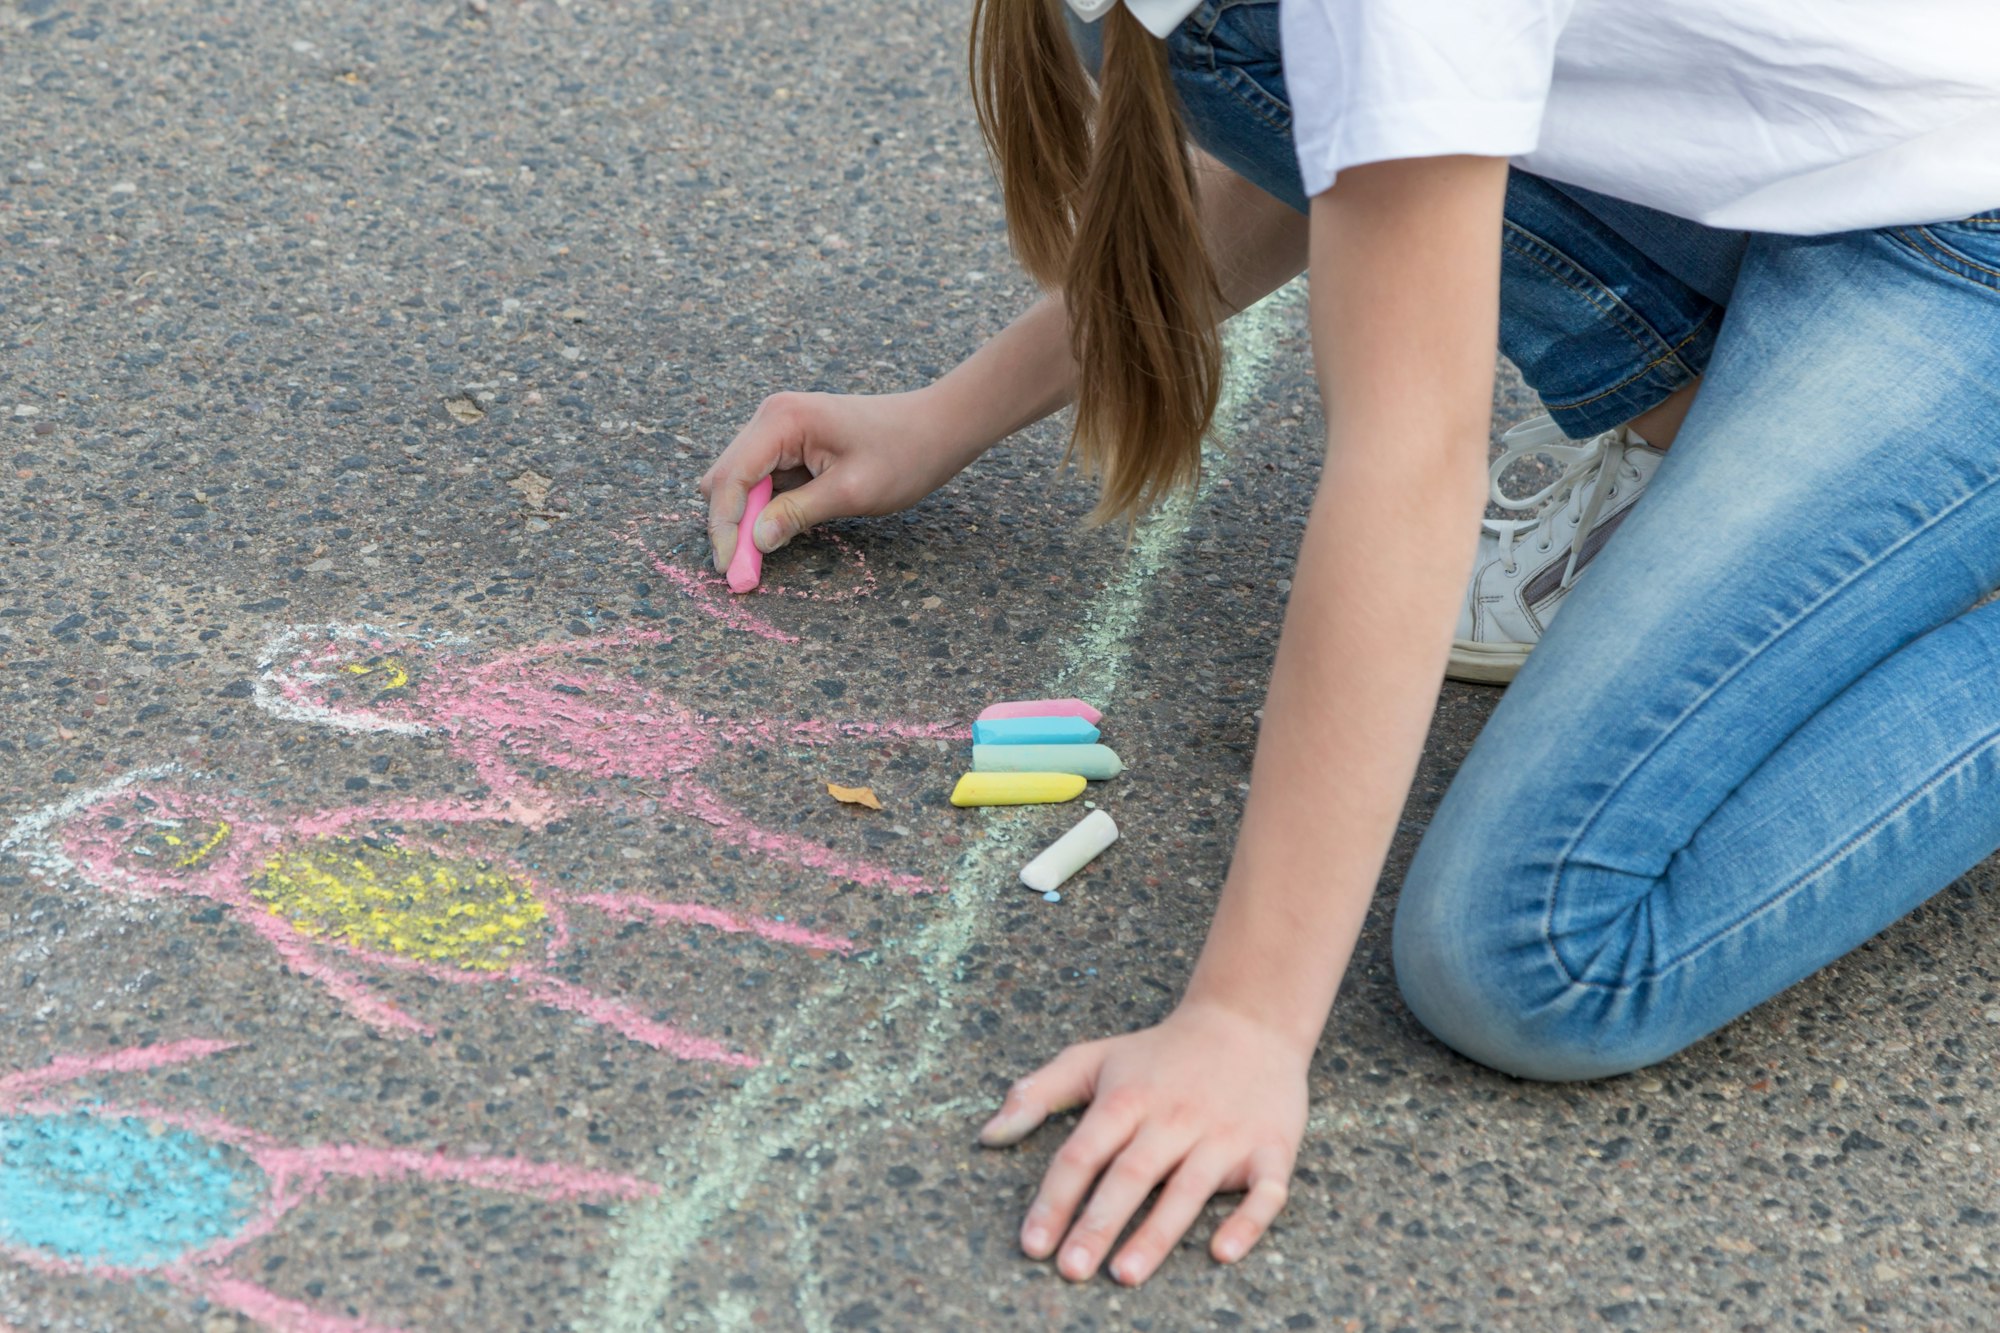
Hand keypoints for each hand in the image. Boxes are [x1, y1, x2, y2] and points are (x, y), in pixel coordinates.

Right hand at [697, 388, 983, 573]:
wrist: (938, 428)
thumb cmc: (904, 455)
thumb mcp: (851, 492)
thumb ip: (798, 514)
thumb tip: (755, 541)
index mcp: (782, 420)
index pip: (731, 477)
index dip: (724, 525)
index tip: (730, 568)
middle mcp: (772, 417)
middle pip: (725, 477)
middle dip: (729, 524)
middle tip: (742, 570)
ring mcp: (779, 427)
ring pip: (739, 480)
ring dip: (744, 517)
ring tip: (757, 558)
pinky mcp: (791, 442)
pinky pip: (763, 479)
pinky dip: (763, 507)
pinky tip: (778, 530)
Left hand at [979, 1000, 1307, 1284]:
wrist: (1249, 1023)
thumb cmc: (1160, 1053)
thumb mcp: (1094, 1057)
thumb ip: (1037, 1093)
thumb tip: (986, 1136)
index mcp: (1128, 1098)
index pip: (1082, 1153)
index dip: (1054, 1199)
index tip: (1032, 1243)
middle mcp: (1173, 1117)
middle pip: (1131, 1175)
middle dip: (1098, 1223)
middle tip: (1071, 1270)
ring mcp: (1225, 1135)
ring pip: (1189, 1189)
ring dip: (1157, 1233)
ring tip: (1125, 1273)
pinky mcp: (1271, 1148)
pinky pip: (1265, 1191)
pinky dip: (1247, 1221)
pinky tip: (1223, 1253)